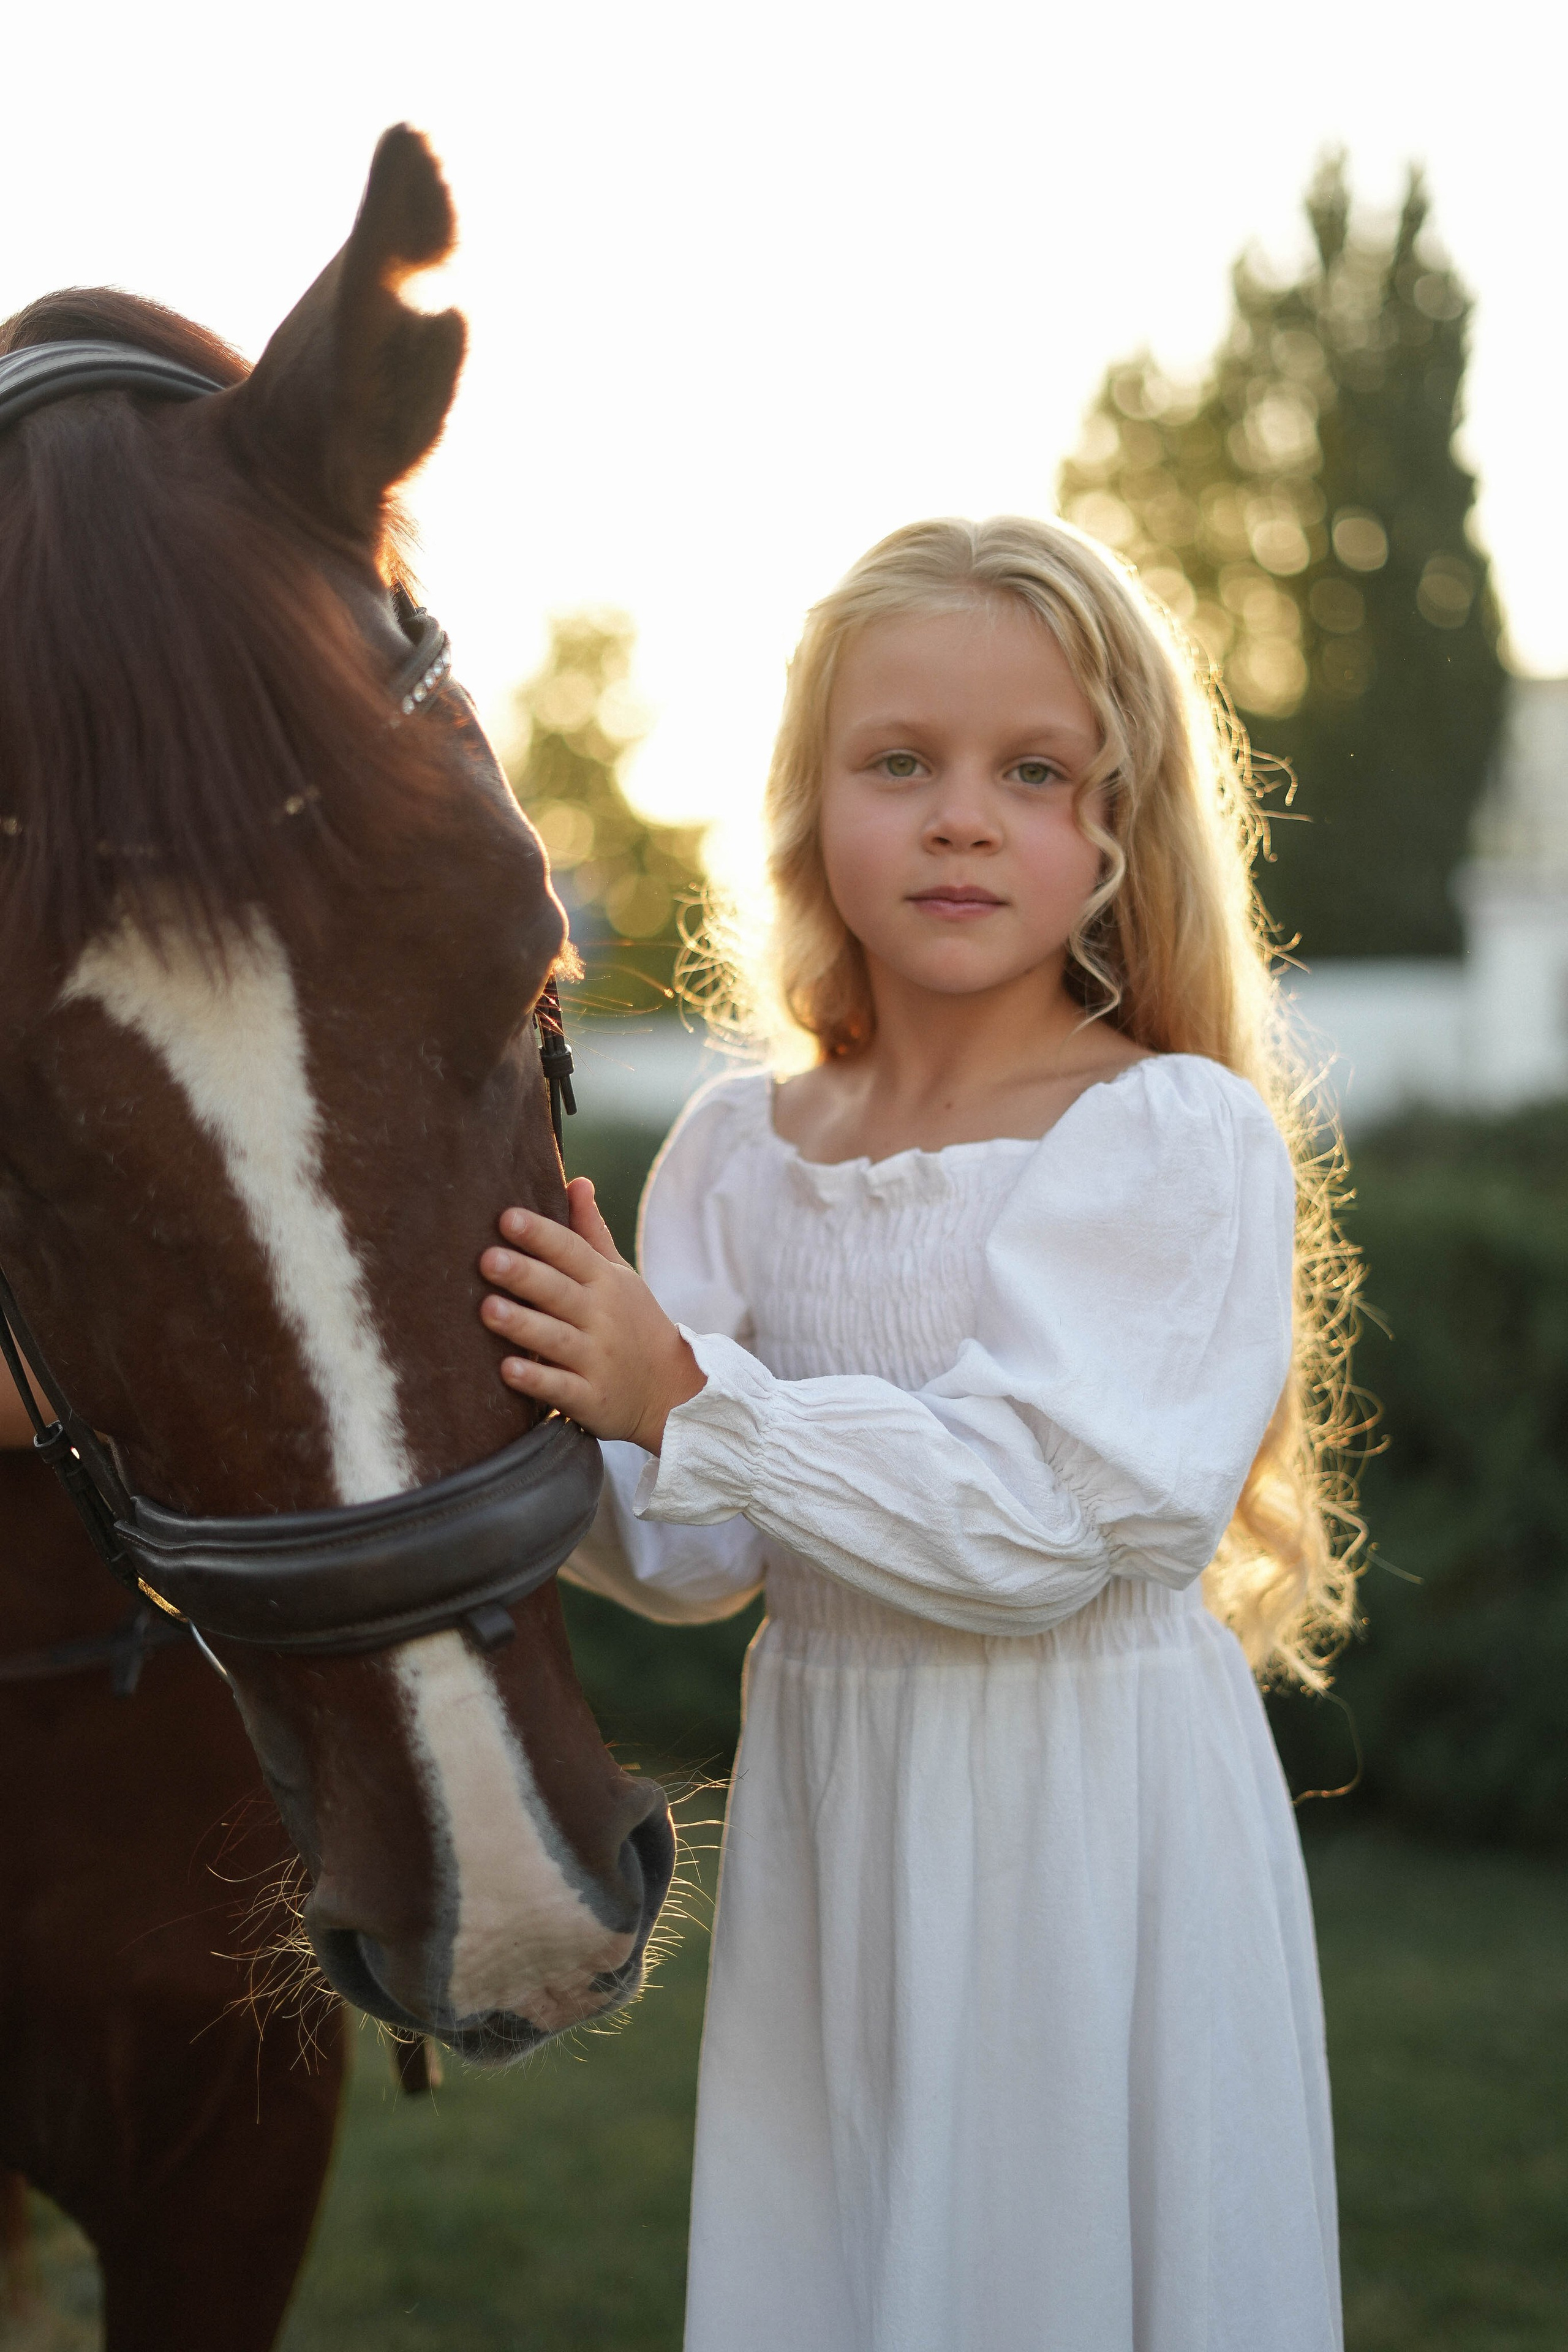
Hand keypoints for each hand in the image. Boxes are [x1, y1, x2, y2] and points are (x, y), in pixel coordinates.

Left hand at [479, 1179, 704, 1453]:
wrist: (673, 1391)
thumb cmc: (634, 1324)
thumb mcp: (620, 1275)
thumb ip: (591, 1232)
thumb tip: (576, 1180)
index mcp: (606, 1282)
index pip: (571, 1251)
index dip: (540, 1234)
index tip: (507, 1216)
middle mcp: (602, 1318)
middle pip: (559, 1291)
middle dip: (525, 1274)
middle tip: (487, 1259)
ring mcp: (597, 1359)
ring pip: (556, 1338)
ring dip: (523, 1324)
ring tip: (488, 1309)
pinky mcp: (591, 1398)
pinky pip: (561, 1388)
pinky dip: (536, 1380)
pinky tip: (507, 1370)